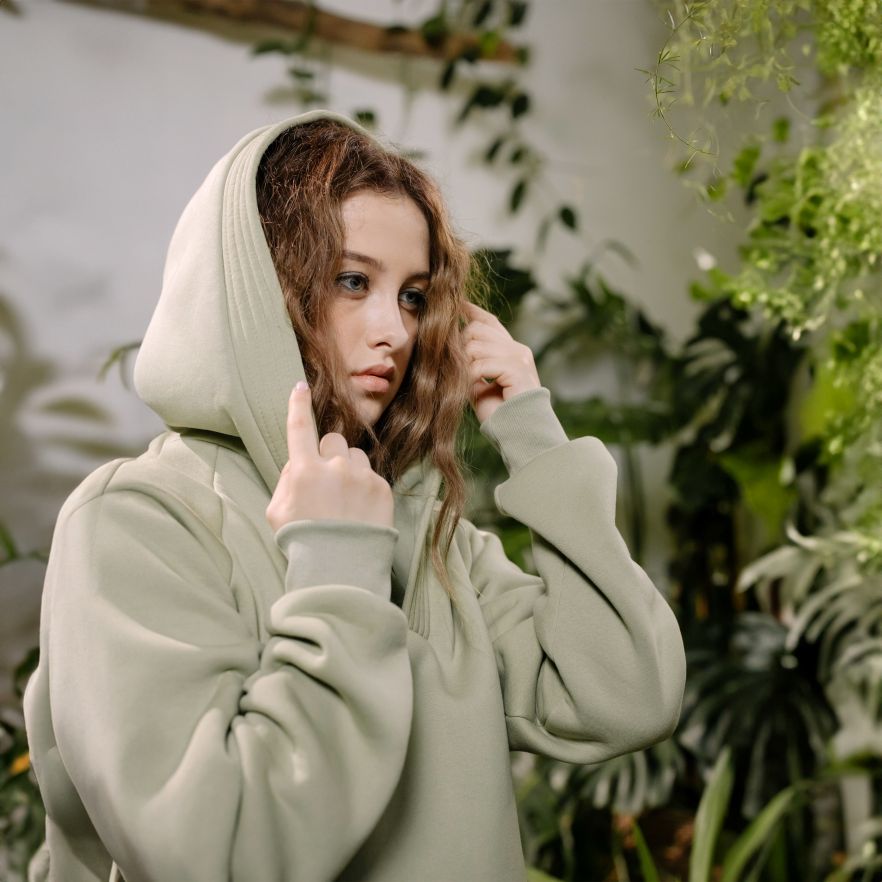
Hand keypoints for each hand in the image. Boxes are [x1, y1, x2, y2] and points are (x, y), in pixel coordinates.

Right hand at [266, 383, 393, 531]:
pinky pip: (372, 475)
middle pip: (333, 440)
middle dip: (329, 455)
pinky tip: (360, 511)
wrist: (341, 570)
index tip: (300, 387)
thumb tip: (298, 464)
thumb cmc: (303, 543)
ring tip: (346, 501)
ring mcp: (361, 476)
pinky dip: (365, 488)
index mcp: (303, 470)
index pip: (299, 427)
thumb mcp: (277, 513)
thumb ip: (286, 481)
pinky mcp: (382, 488)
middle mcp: (334, 466)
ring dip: (350, 469)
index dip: (298, 405)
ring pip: (355, 456)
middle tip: (327, 482)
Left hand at [463, 302, 540, 423]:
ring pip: (476, 346)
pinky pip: (481, 364)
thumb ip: (472, 366)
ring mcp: (519, 358)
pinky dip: (470, 377)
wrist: (520, 434)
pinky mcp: (517, 369)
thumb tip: (453, 351)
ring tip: (462, 382)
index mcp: (511, 351)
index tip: (455, 306)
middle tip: (455, 368)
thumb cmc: (500, 414)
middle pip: (477, 330)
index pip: (489, 321)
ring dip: (463, 366)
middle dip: (460, 346)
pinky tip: (469, 389)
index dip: (471, 312)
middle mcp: (518, 350)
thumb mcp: (480, 385)